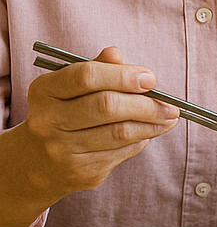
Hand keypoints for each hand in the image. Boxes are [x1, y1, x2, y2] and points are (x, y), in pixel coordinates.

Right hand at [1, 46, 179, 226]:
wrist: (36, 161)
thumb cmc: (63, 113)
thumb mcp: (70, 87)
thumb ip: (96, 68)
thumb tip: (117, 54)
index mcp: (44, 91)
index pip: (86, 76)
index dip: (123, 75)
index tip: (150, 78)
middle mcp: (48, 121)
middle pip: (107, 106)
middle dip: (146, 104)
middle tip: (170, 104)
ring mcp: (63, 150)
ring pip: (119, 133)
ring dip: (152, 124)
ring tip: (169, 118)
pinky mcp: (81, 172)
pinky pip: (121, 153)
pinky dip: (140, 140)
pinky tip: (147, 133)